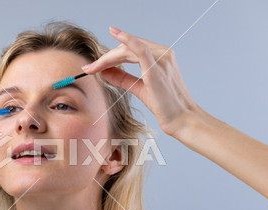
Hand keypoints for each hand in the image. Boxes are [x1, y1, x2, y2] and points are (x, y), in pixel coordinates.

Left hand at [82, 26, 198, 136]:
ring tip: (91, 68)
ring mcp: (161, 58)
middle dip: (105, 58)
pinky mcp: (157, 67)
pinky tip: (115, 33)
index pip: (130, 50)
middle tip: (88, 68)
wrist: (179, 118)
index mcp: (160, 56)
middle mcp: (163, 53)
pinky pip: (140, 49)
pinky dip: (127, 40)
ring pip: (127, 50)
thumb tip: (104, 71)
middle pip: (127, 49)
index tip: (93, 66)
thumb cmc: (164, 105)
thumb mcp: (139, 88)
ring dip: (107, 58)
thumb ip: (123, 78)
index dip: (110, 56)